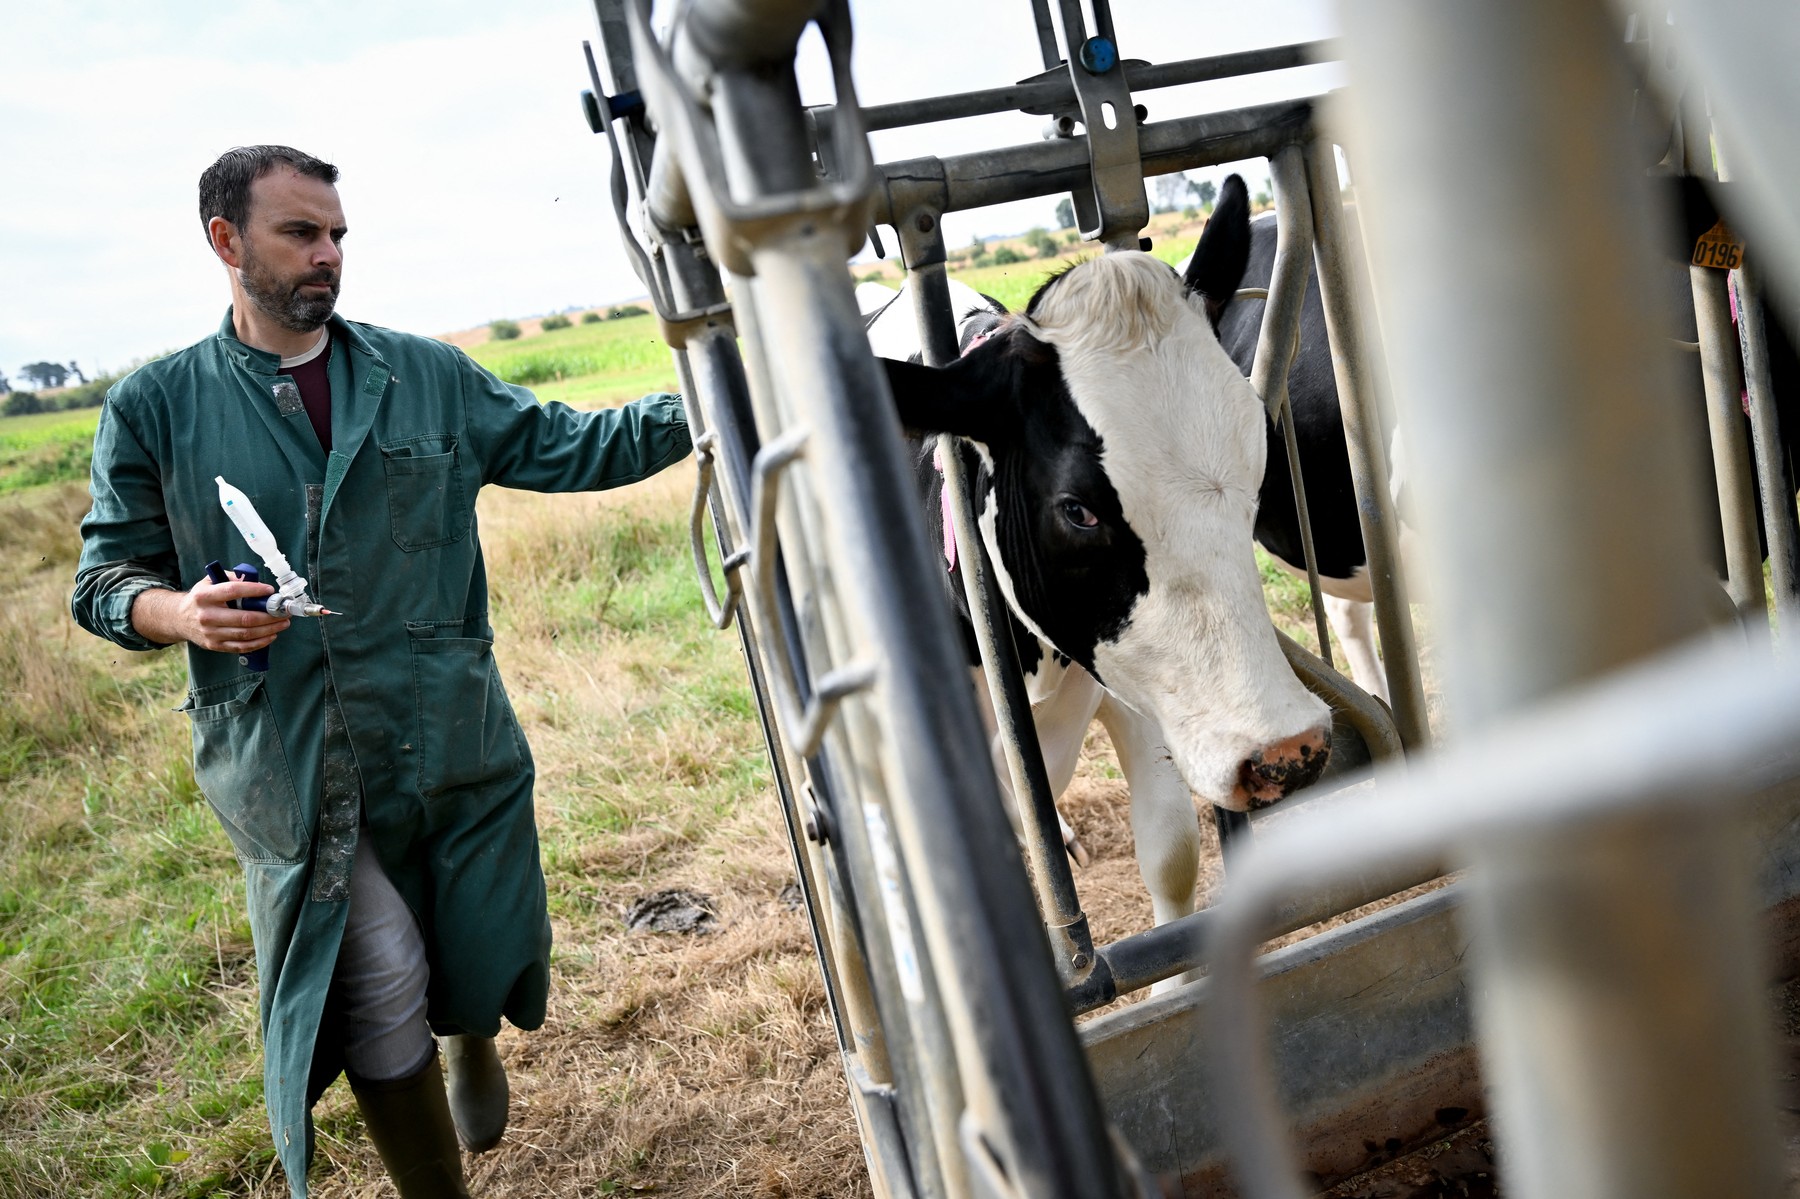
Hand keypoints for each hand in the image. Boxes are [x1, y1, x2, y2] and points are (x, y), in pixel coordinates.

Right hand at [132, 573, 290, 653]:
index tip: (270, 590)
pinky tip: (271, 635)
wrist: (179, 619)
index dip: (253, 590)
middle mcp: (207, 615)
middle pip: (244, 618)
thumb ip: (230, 578)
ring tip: (283, 623)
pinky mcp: (214, 645)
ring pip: (246, 634)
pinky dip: (260, 642)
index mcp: (205, 596)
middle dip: (269, 616)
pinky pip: (241, 647)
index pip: (232, 591)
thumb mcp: (209, 582)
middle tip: (283, 612)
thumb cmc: (201, 599)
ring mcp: (210, 633)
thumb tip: (253, 580)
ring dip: (269, 629)